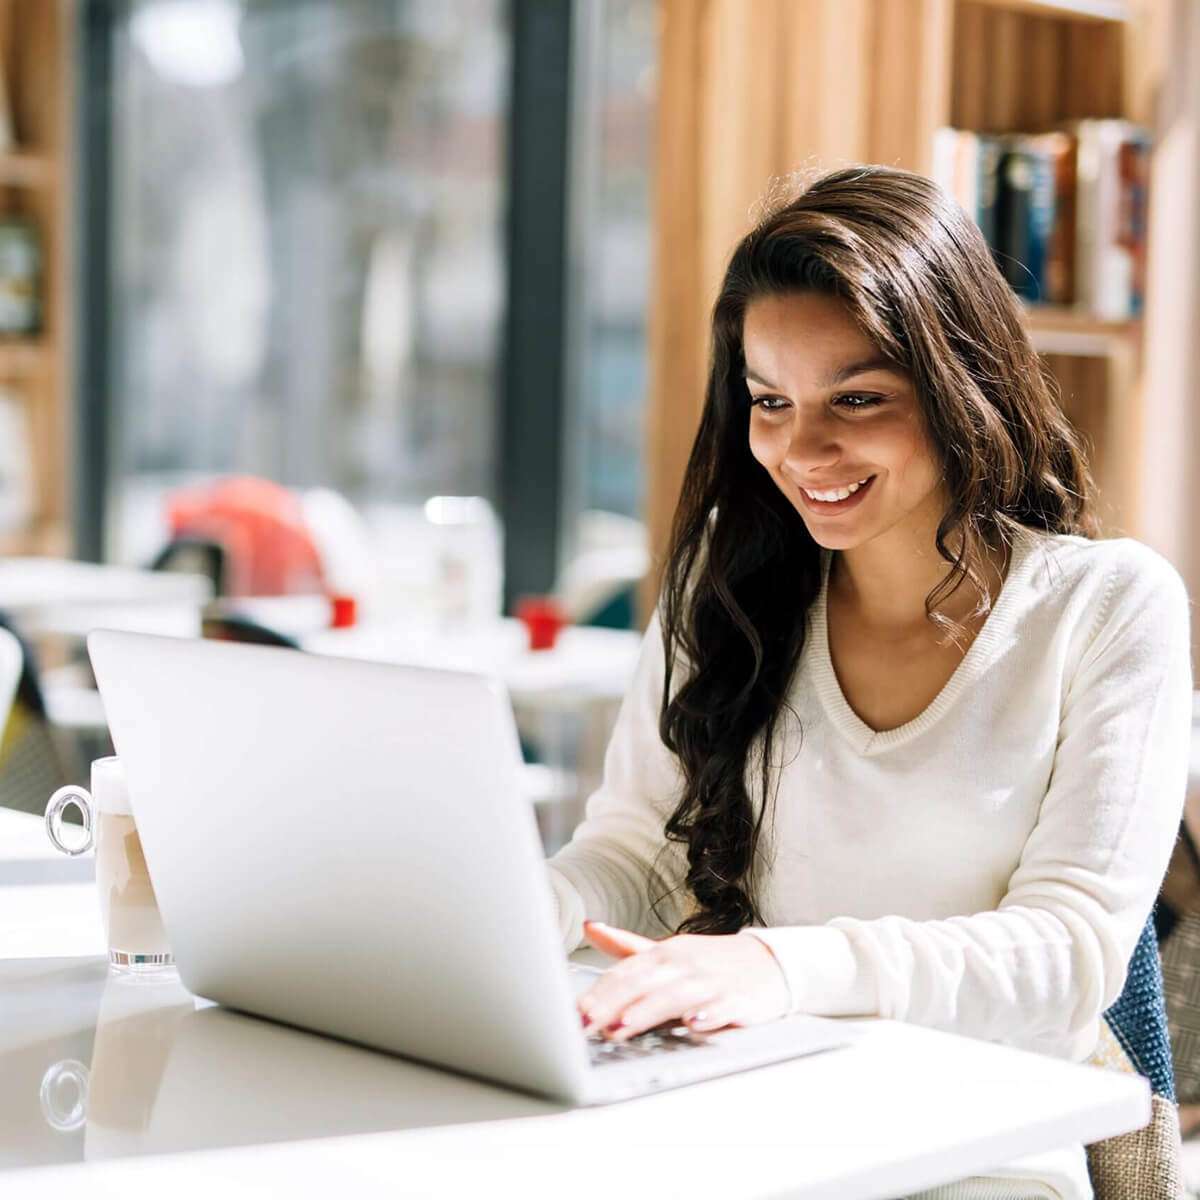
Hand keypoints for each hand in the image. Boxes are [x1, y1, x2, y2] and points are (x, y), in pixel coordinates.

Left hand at [577, 919, 790, 1040]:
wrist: (772, 962)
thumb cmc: (712, 962)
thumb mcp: (669, 952)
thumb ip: (628, 946)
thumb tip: (589, 926)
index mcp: (665, 953)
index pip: (625, 972)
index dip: (598, 993)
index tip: (575, 1013)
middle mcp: (685, 964)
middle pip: (643, 983)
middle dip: (612, 1004)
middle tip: (587, 1024)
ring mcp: (712, 981)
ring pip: (675, 996)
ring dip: (649, 1011)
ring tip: (624, 1027)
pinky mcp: (739, 999)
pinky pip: (723, 1007)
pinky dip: (708, 1015)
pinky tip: (695, 1023)